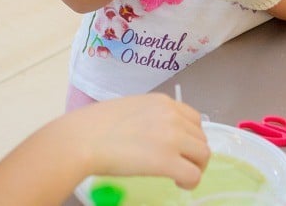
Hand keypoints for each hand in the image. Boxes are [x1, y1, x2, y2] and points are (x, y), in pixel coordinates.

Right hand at [67, 93, 209, 189]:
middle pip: (201, 138)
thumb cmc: (95, 125)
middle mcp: (172, 116)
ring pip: (203, 155)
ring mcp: (172, 138)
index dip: (190, 136)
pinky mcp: (168, 161)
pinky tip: (177, 183)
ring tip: (178, 175)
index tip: (180, 147)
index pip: (194, 119)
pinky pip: (194, 175)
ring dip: (194, 167)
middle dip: (193, 153)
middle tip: (178, 164)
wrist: (82, 139)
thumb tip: (156, 134)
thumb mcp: (130, 109)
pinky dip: (190, 182)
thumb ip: (150, 117)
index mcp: (162, 102)